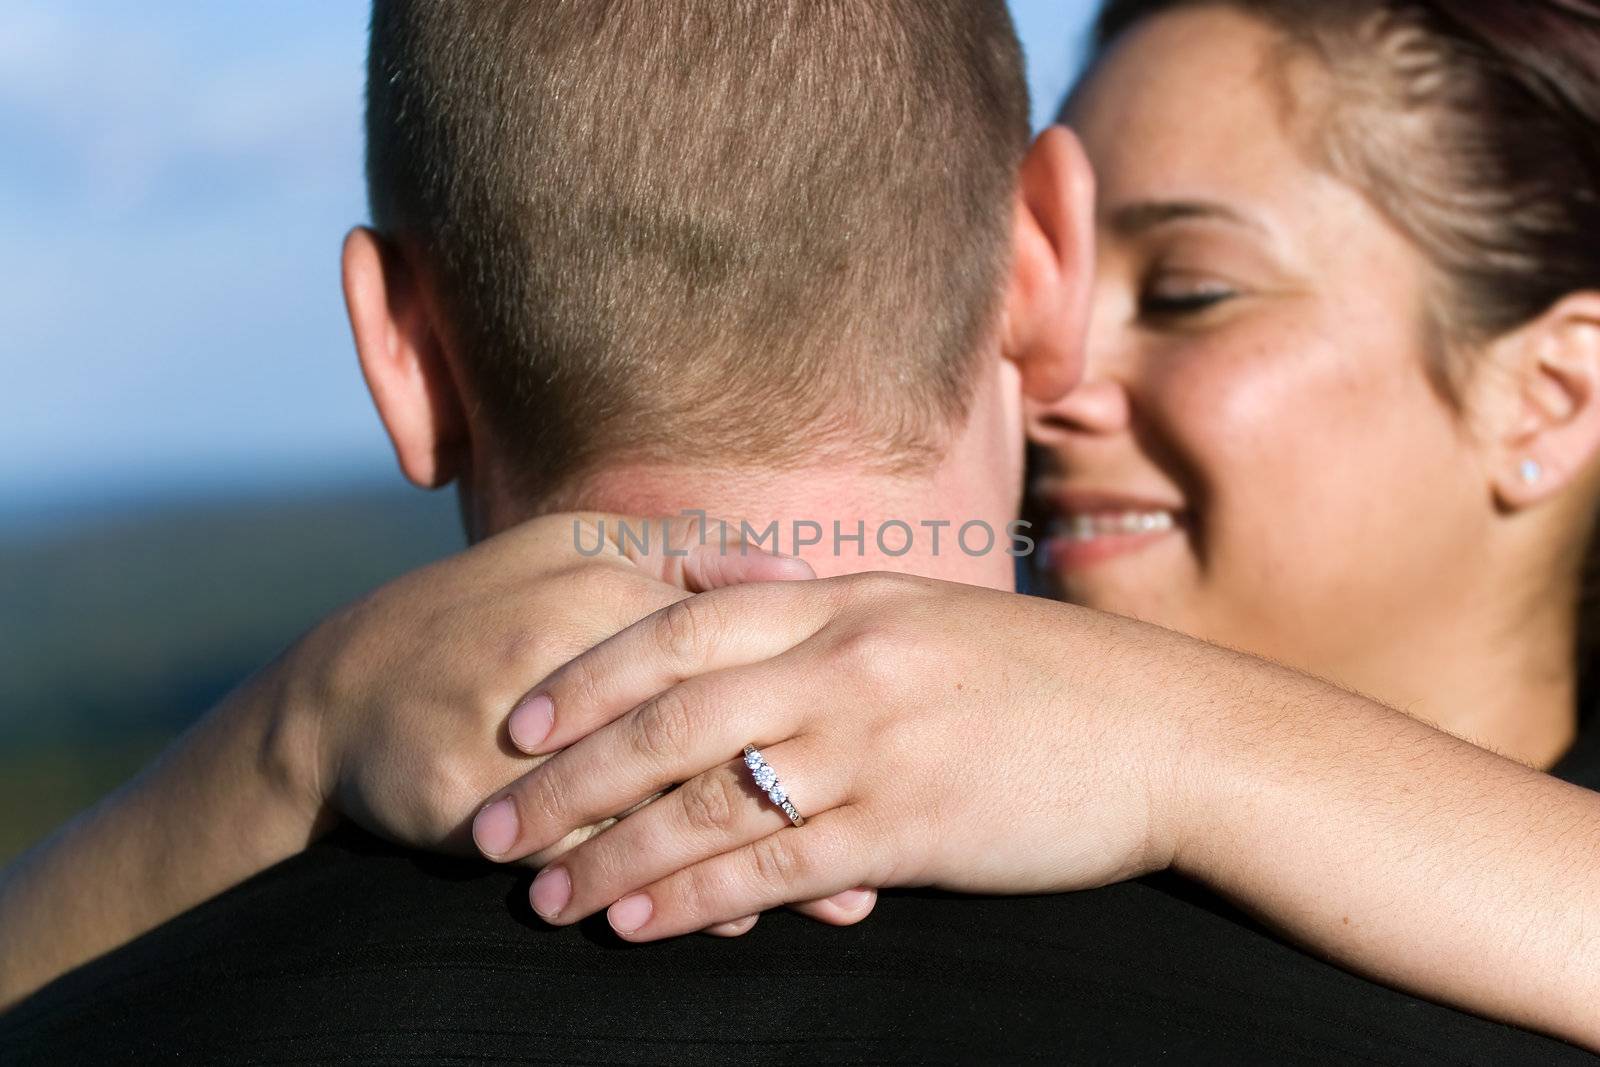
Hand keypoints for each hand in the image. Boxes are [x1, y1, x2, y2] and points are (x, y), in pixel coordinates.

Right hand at [271, 512, 871, 933]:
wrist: (343, 689)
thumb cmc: (487, 609)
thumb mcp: (574, 546)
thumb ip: (688, 550)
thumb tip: (799, 568)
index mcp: (596, 589)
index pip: (721, 650)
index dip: (804, 701)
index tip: (883, 742)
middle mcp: (560, 661)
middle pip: (697, 739)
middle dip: (793, 797)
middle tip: (879, 852)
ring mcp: (511, 741)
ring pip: (647, 812)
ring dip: (743, 863)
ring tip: (832, 903)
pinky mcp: (472, 807)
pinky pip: (583, 861)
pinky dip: (656, 893)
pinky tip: (722, 917)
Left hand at [471, 572, 1199, 939]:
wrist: (1166, 731)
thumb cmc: (1040, 674)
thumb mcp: (921, 608)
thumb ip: (809, 597)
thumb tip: (707, 578)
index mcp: (842, 600)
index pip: (678, 629)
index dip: (586, 677)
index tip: (518, 721)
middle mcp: (843, 663)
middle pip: (667, 720)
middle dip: (566, 778)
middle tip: (489, 826)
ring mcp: (874, 746)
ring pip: (707, 802)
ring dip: (612, 855)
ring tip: (543, 896)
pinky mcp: (909, 829)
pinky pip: (776, 866)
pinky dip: (697, 897)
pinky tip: (640, 925)